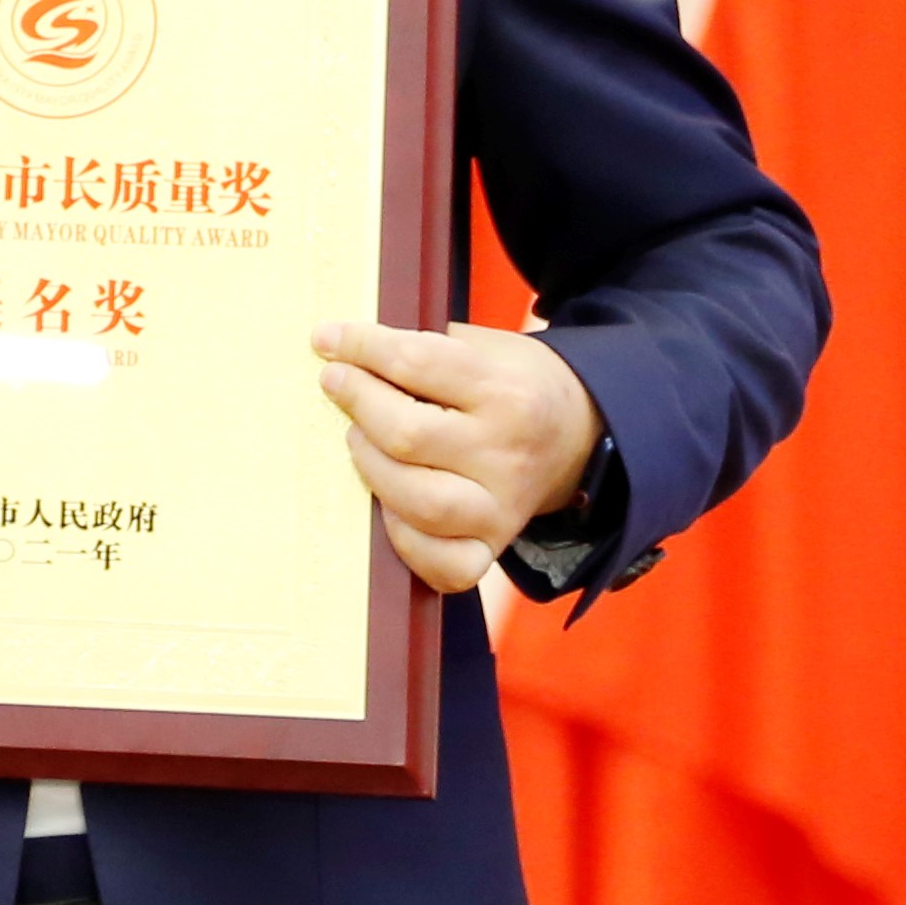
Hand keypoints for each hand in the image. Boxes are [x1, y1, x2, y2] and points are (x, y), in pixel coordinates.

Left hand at [314, 318, 600, 594]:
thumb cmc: (510, 383)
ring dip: (370, 467)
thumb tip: (340, 346)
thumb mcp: (483, 346)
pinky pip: (442, 565)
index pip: (417, 363)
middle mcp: (507, 454)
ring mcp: (502, 508)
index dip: (361, 346)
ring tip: (359, 438)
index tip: (326, 339)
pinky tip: (388, 502)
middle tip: (337, 383)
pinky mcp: (493, 547)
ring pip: (419, 502)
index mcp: (507, 392)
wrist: (579, 433)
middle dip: (358, 402)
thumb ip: (421, 345)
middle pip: (407, 435)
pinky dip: (403, 537)